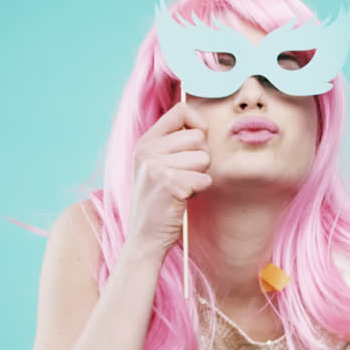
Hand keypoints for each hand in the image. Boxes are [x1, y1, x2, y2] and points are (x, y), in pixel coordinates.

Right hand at [126, 103, 211, 251]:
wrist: (144, 238)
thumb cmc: (159, 202)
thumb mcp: (156, 166)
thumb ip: (173, 144)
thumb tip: (203, 126)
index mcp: (145, 142)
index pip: (180, 111)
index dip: (198, 123)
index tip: (199, 140)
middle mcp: (147, 151)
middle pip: (198, 137)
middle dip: (201, 158)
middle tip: (184, 176)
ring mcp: (156, 166)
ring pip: (204, 158)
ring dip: (200, 176)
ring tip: (181, 188)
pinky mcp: (170, 183)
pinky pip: (205, 179)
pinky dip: (199, 191)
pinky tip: (182, 199)